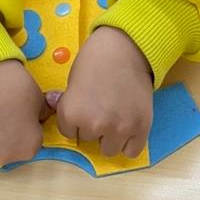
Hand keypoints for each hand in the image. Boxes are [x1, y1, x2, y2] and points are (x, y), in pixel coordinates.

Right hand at [0, 59, 51, 164]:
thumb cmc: (15, 86)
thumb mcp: (39, 98)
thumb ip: (41, 114)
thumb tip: (39, 117)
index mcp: (29, 149)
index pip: (31, 142)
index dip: (27, 126)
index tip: (20, 113)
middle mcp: (4, 158)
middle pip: (9, 148)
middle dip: (8, 135)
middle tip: (3, 113)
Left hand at [55, 26, 153, 157]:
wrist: (125, 48)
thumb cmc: (94, 59)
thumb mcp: (72, 81)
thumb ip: (68, 104)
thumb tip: (58, 112)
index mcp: (71, 113)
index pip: (69, 132)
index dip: (76, 119)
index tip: (84, 105)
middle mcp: (94, 125)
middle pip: (89, 139)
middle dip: (93, 126)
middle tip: (102, 107)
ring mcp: (119, 129)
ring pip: (108, 149)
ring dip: (110, 137)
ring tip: (115, 116)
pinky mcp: (140, 128)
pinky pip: (131, 152)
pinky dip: (128, 142)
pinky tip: (128, 126)